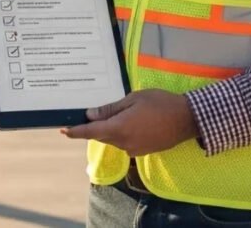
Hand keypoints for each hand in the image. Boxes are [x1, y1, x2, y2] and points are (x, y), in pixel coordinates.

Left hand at [60, 89, 198, 156]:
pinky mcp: (143, 151)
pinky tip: (132, 121)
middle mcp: (124, 143)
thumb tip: (91, 115)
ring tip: (119, 113)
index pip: (91, 132)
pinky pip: (125, 142)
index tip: (63, 130)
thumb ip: (111, 109)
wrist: (187, 119)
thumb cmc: (160, 103)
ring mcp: (134, 149)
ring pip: (114, 139)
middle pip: (102, 136)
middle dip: (96, 126)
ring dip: (111, 129)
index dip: (75, 132)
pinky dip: (123, 133)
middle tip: (91, 113)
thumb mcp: (133, 99)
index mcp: (119, 128)